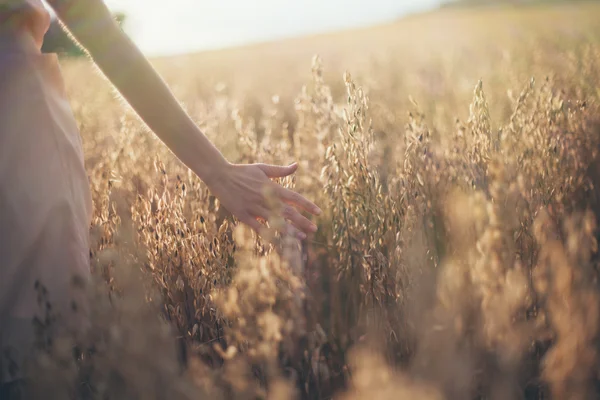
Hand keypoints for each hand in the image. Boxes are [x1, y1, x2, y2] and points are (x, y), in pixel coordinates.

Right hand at [206, 162, 320, 239]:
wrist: (220, 175)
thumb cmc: (242, 171)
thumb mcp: (262, 168)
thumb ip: (280, 170)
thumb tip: (296, 166)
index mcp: (271, 186)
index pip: (294, 197)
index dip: (307, 205)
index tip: (319, 212)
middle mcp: (265, 198)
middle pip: (288, 211)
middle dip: (302, 221)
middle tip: (314, 229)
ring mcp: (254, 207)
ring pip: (275, 221)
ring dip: (290, 230)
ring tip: (302, 237)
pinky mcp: (243, 215)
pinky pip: (258, 228)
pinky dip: (269, 235)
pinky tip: (278, 242)